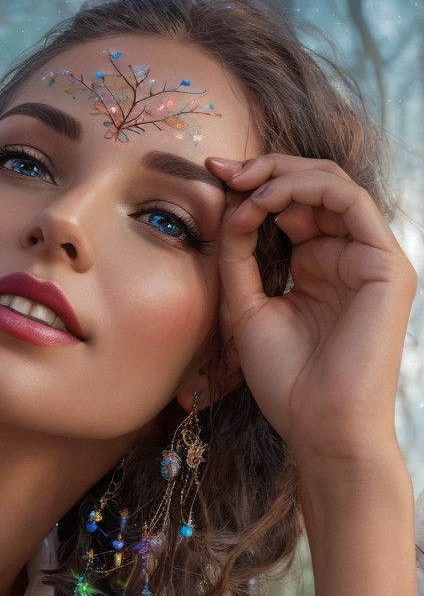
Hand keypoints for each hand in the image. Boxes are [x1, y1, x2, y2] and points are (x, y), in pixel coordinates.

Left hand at [205, 154, 416, 481]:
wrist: (319, 426)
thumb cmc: (285, 380)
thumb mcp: (245, 308)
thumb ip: (238, 257)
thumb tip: (230, 206)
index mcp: (317, 266)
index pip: (288, 206)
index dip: (248, 186)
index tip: (208, 176)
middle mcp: (346, 255)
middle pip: (310, 185)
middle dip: (262, 170)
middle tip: (220, 169)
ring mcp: (369, 257)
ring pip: (331, 183)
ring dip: (282, 174)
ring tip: (243, 184)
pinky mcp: (386, 263)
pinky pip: (349, 201)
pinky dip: (305, 189)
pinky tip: (266, 199)